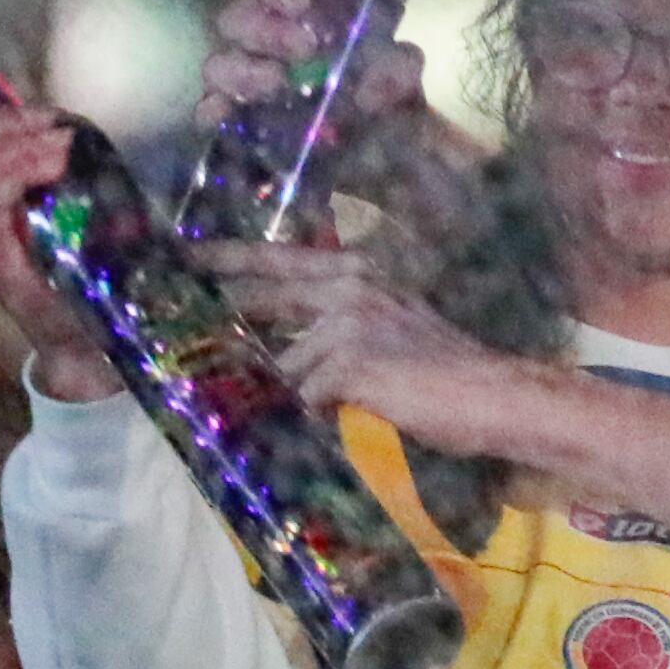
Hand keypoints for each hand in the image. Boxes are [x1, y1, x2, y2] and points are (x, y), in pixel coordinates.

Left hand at [0, 104, 119, 398]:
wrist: (62, 343)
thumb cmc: (80, 316)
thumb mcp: (89, 287)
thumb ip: (94, 254)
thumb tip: (120, 210)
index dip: (26, 164)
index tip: (68, 151)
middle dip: (19, 139)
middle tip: (64, 131)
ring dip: (6, 132)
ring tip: (49, 120)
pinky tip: (31, 126)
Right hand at [199, 0, 442, 205]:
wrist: (384, 155)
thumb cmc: (386, 96)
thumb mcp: (402, 76)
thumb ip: (399, 66)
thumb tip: (379, 76)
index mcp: (298, 15)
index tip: (300, 2)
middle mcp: (264, 41)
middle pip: (236, 19)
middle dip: (265, 29)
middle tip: (304, 47)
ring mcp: (246, 81)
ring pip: (218, 63)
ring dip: (242, 70)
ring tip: (275, 83)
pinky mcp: (237, 122)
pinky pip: (208, 111)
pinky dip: (212, 109)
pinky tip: (222, 113)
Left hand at [202, 239, 525, 449]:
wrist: (491, 395)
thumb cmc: (444, 370)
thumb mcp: (391, 328)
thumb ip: (338, 328)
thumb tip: (282, 353)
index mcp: (360, 272)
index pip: (282, 257)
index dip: (233, 256)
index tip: (190, 254)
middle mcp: (350, 285)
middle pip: (264, 294)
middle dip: (222, 306)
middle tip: (179, 311)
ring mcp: (347, 321)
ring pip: (284, 363)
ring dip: (288, 388)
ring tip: (305, 398)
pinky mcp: (348, 362)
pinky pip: (305, 396)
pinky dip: (313, 413)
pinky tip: (336, 414)